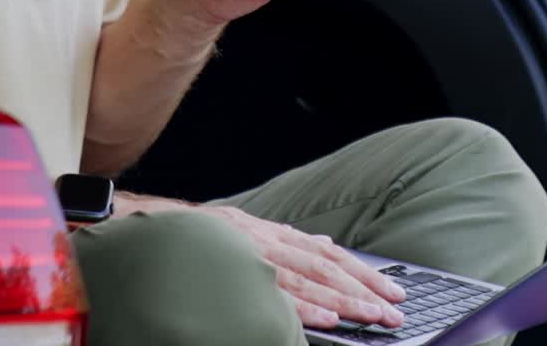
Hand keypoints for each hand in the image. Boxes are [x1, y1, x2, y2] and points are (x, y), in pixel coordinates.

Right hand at [201, 205, 405, 330]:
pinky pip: (275, 294)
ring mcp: (252, 258)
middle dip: (364, 287)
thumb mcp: (247, 230)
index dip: (362, 271)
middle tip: (395, 307)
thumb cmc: (200, 236)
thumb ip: (287, 240)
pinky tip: (329, 318)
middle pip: (325, 265)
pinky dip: (304, 307)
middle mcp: (268, 242)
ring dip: (344, 299)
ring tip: (372, 316)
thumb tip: (323, 243)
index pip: (327, 253)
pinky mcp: (235, 273)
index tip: (391, 288)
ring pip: (308, 279)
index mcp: (273, 234)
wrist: (151, 228)